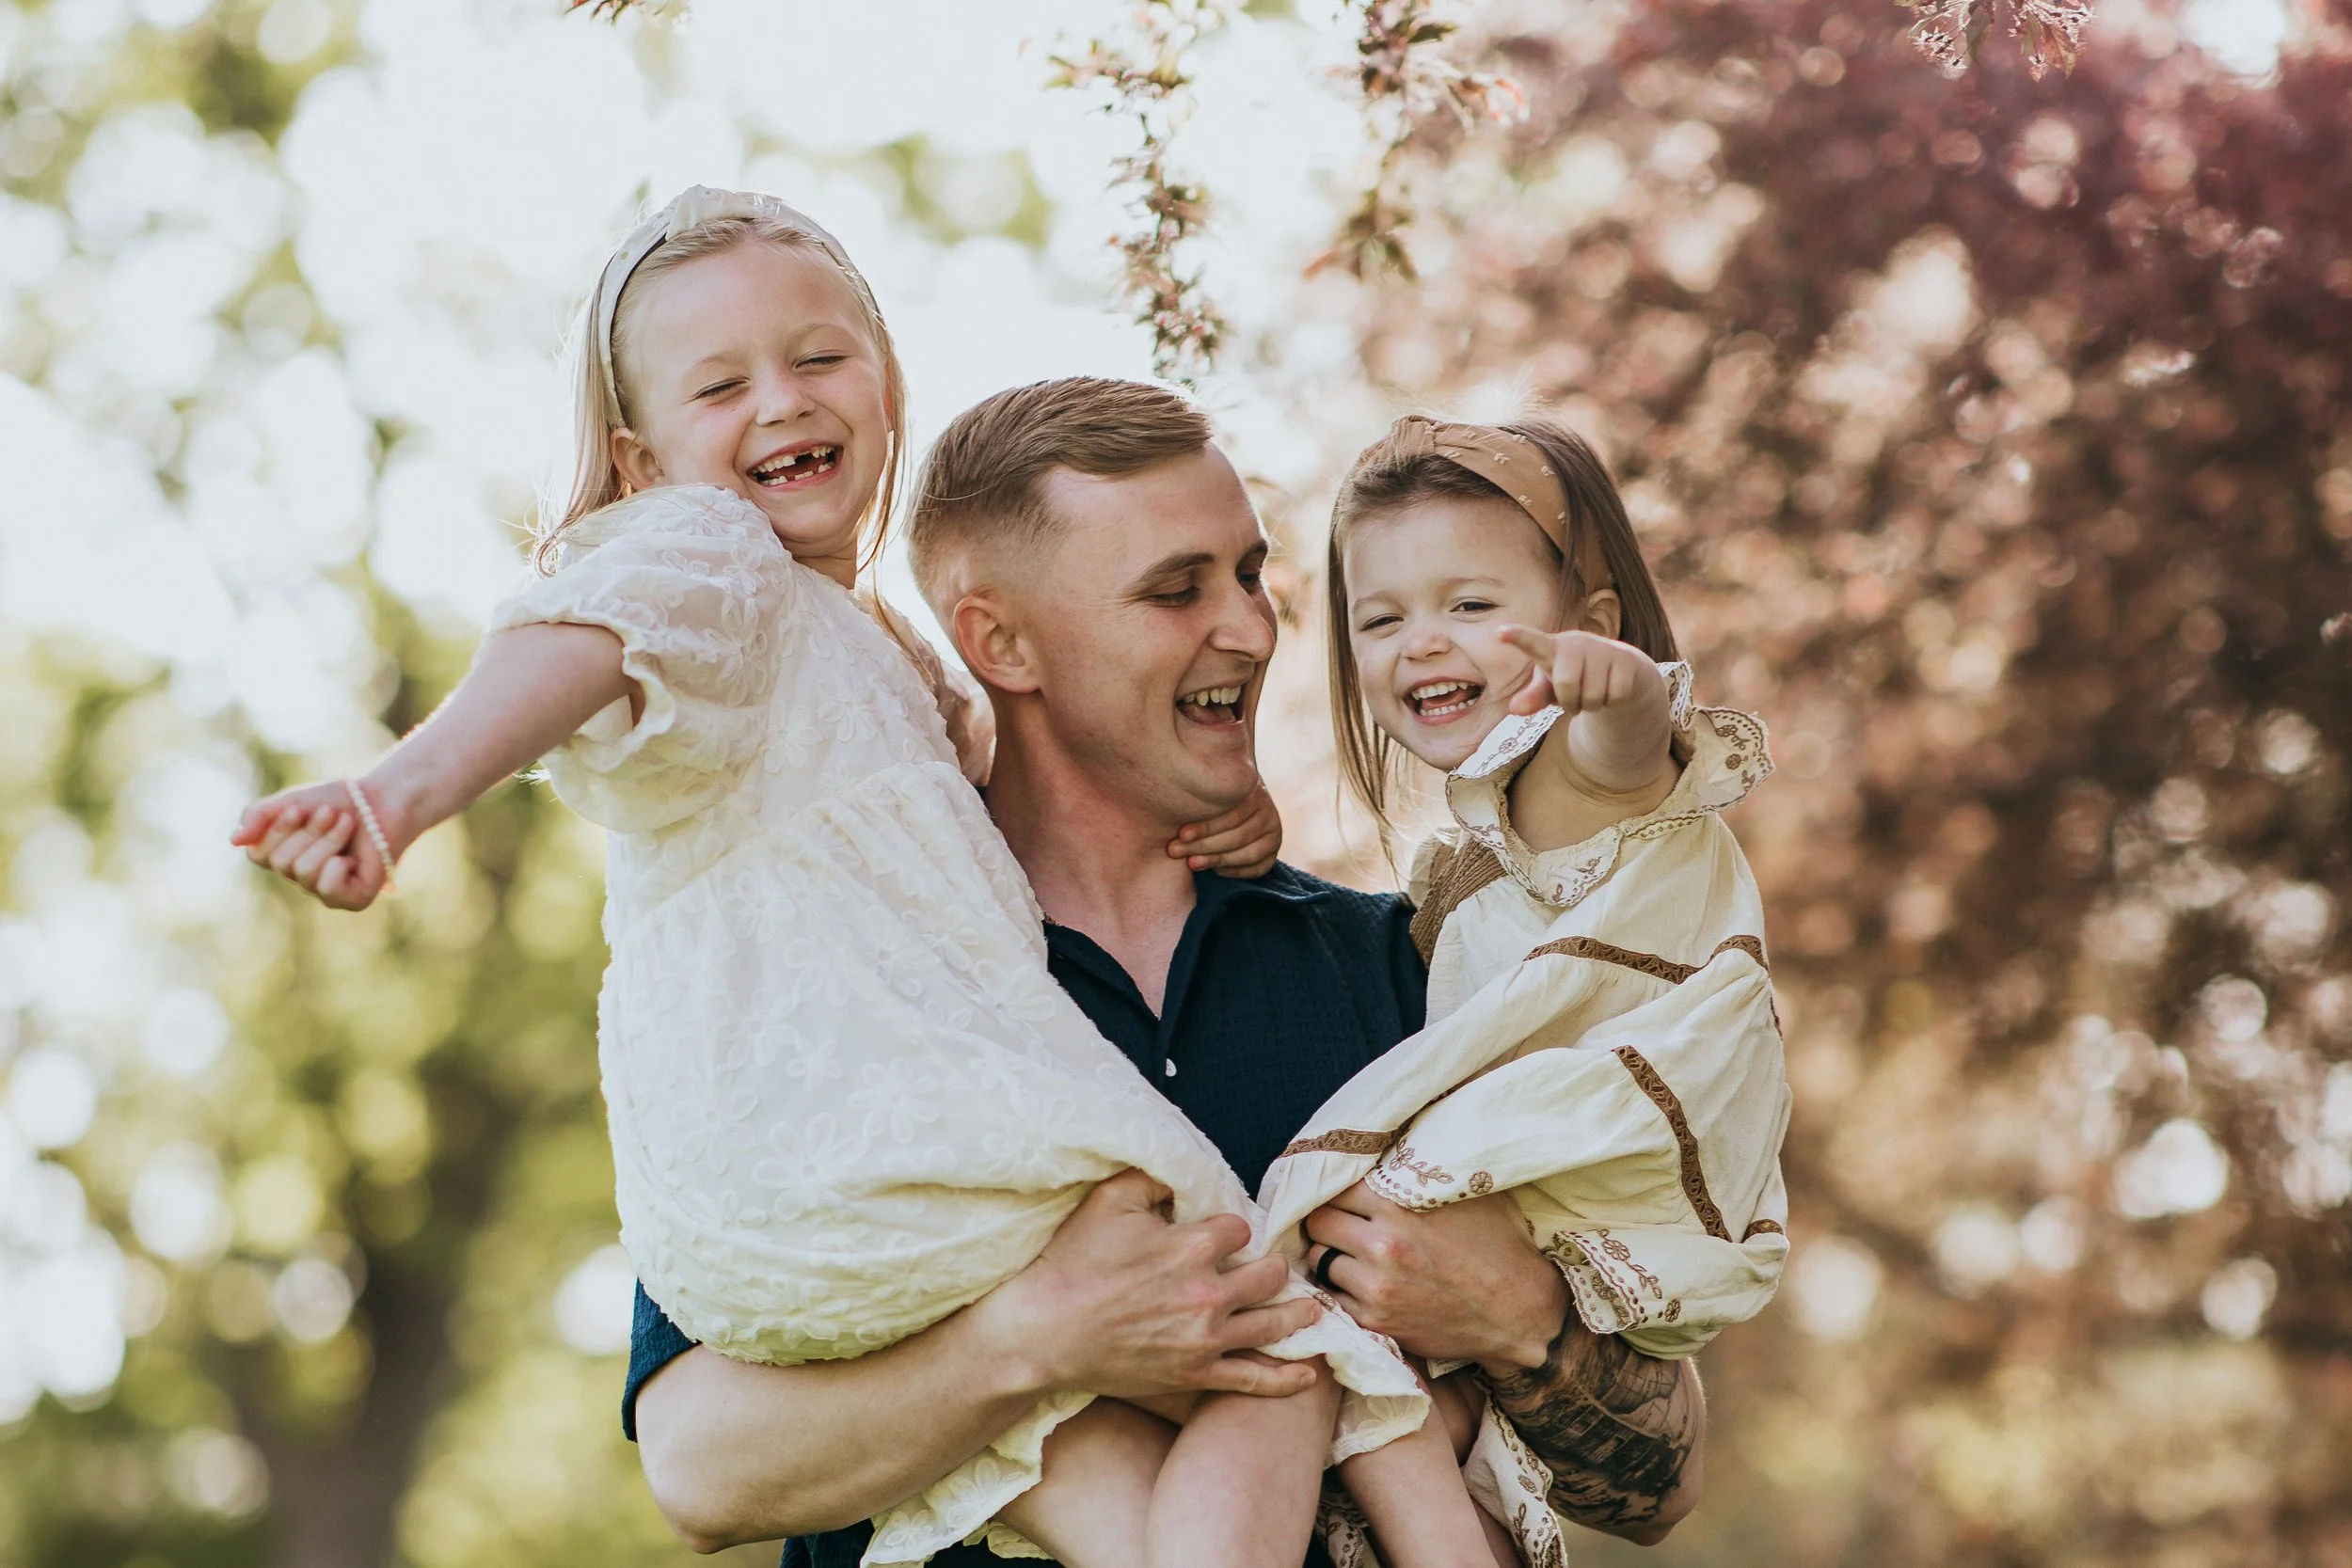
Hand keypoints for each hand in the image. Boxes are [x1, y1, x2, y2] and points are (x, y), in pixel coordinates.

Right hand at [232, 782, 393, 910]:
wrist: (384, 799)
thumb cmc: (339, 800)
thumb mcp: (290, 801)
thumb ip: (258, 817)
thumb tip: (235, 841)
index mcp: (283, 857)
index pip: (258, 855)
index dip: (276, 831)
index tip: (299, 808)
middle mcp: (301, 878)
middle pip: (282, 862)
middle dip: (309, 832)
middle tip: (334, 813)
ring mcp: (326, 891)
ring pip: (304, 871)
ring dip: (328, 840)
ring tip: (348, 824)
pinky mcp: (353, 899)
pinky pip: (328, 889)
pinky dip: (338, 865)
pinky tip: (352, 857)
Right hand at [975, 1170, 1321, 1401]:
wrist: (1044, 1332)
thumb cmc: (1073, 1262)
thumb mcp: (1109, 1201)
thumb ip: (1153, 1178)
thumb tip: (1183, 1172)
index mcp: (1190, 1246)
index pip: (1241, 1228)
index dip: (1234, 1229)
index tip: (1223, 1234)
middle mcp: (1207, 1292)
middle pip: (1269, 1274)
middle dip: (1272, 1267)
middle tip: (1271, 1268)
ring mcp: (1204, 1338)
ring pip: (1274, 1323)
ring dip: (1298, 1313)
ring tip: (1312, 1307)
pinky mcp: (1194, 1374)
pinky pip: (1253, 1379)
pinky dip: (1286, 1378)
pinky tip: (1308, 1374)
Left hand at [1167, 780, 1281, 878]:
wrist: (1236, 804)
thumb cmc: (1212, 796)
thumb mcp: (1210, 789)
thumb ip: (1201, 791)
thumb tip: (1174, 789)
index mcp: (1255, 792)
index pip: (1232, 815)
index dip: (1206, 826)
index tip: (1181, 834)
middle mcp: (1268, 813)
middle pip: (1237, 836)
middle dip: (1203, 846)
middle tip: (1175, 851)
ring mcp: (1274, 835)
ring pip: (1247, 854)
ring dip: (1216, 860)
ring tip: (1191, 863)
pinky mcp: (1272, 855)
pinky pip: (1257, 869)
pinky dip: (1235, 871)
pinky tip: (1215, 870)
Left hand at [1302, 1182, 1568, 1371]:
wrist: (1520, 1313)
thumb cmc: (1501, 1246)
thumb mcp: (1470, 1192)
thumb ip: (1424, 1171)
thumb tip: (1395, 1146)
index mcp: (1399, 1208)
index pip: (1337, 1187)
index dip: (1340, 1188)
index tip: (1346, 1194)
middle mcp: (1381, 1247)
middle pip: (1317, 1223)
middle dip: (1328, 1219)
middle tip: (1341, 1221)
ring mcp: (1376, 1288)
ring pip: (1319, 1261)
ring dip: (1329, 1254)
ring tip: (1347, 1252)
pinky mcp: (1377, 1322)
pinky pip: (1332, 1300)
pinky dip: (1339, 1290)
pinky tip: (1356, 1283)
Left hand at [1497, 627, 1663, 717]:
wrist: (1619, 672)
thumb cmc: (1575, 679)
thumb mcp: (1551, 689)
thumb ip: (1533, 698)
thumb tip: (1515, 709)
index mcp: (1552, 648)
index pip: (1532, 642)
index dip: (1517, 638)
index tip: (1500, 633)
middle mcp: (1577, 643)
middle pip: (1566, 684)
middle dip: (1571, 701)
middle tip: (1575, 698)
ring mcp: (1603, 648)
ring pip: (1593, 695)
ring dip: (1592, 704)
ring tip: (1594, 692)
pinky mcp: (1626, 659)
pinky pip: (1616, 695)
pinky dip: (1612, 702)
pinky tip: (1611, 689)